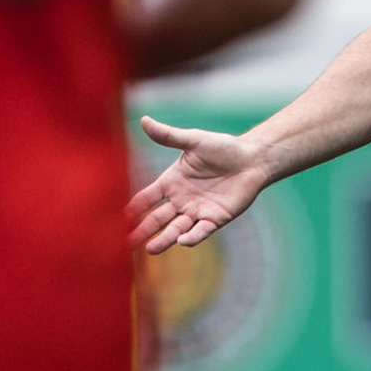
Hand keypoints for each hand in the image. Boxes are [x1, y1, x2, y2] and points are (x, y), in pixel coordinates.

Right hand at [125, 116, 270, 254]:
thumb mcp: (193, 140)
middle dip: (143, 229)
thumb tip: (144, 120)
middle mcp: (181, 199)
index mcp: (172, 181)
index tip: (118, 218)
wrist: (252, 159)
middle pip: (158, 218)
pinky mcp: (215, 218)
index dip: (134, 206)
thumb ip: (169, 136)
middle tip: (126, 243)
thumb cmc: (223, 148)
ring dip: (163, 239)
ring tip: (150, 249)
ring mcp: (197, 210)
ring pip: (176, 228)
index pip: (147, 197)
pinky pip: (201, 231)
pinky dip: (192, 237)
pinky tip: (181, 241)